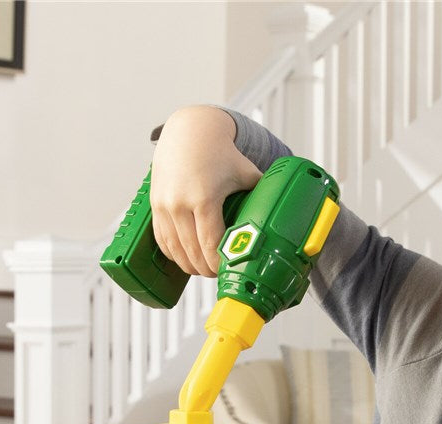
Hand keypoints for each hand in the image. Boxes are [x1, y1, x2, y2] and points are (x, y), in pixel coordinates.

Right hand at [150, 105, 261, 276]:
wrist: (189, 131)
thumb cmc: (221, 153)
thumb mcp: (247, 173)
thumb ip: (264, 195)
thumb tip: (286, 216)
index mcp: (204, 198)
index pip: (210, 245)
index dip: (219, 264)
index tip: (229, 270)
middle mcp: (180, 203)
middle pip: (193, 253)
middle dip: (207, 269)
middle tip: (220, 274)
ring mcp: (164, 205)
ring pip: (175, 251)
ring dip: (190, 265)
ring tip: (204, 270)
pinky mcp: (154, 205)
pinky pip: (162, 240)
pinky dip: (174, 254)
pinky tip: (186, 259)